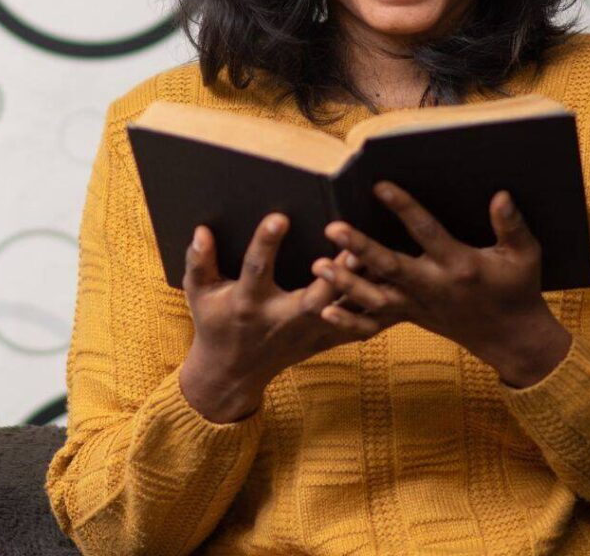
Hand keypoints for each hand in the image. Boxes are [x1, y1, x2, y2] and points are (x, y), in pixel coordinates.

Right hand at [178, 212, 397, 422]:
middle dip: (332, 272)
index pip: (256, 268)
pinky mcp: (325, 339)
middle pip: (313, 298)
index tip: (279, 216)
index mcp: (249, 303)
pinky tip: (391, 282)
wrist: (233, 372)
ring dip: (361, 286)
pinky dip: (373, 306)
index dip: (266, 243)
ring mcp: (307, 333)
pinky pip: (355, 324)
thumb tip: (201, 230)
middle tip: (349, 238)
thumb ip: (198, 262)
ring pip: (342, 310)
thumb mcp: (199, 294)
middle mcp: (281, 319)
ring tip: (377, 252)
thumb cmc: (214, 323)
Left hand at [311, 182, 571, 387]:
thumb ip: (512, 225)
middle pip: (391, 267)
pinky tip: (324, 311)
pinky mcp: (410, 318)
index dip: (403, 208)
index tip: (379, 186)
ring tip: (317, 266)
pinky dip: (350, 321)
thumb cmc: (518, 288)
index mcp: (459, 265)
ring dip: (345, 284)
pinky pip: (375, 324)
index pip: (426, 232)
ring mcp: (419, 306)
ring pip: (376, 298)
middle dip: (360, 248)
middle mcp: (434, 286)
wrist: (511, 337)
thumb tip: (500, 195)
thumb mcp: (525, 255)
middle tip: (333, 228)